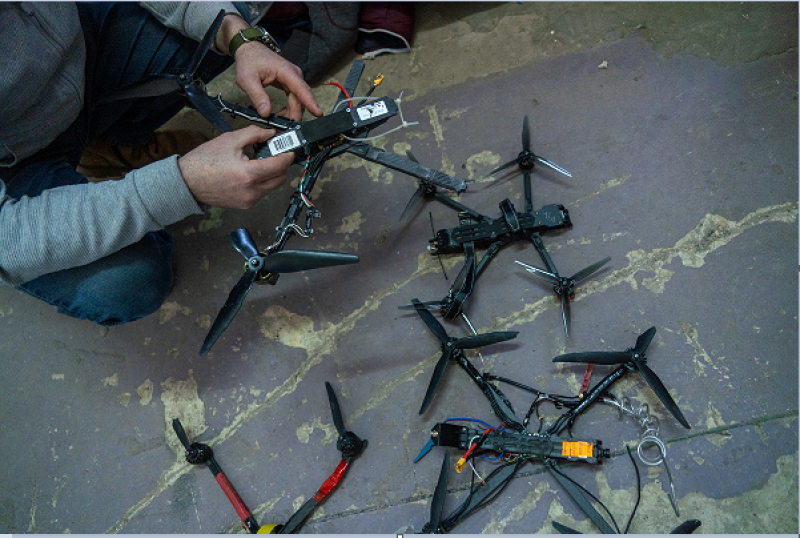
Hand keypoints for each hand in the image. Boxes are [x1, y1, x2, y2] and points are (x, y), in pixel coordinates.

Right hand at [177, 125, 294, 208]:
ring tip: (258, 162)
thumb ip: (254, 134)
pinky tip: (249, 172)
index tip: (289, 148)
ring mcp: (249, 201)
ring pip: (272, 187)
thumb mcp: (230, 140)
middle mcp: (252, 191)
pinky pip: (261, 193)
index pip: (280, 165)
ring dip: (271, 174)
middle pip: (281, 178)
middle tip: (273, 153)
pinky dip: (261, 182)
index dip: (288, 155)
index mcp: (249, 174)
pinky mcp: (244, 205)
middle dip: (280, 165)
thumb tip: (271, 133)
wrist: (186, 182)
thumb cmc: (204, 161)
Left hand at [215, 14, 322, 119]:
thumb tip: (266, 113)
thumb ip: (257, 96)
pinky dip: (289, 110)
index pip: (301, 88)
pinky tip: (281, 116)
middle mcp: (294, 75)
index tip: (318, 113)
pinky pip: (294, 100)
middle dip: (295, 115)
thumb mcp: (247, 79)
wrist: (249, 50)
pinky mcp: (291, 84)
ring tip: (280, 124)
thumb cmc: (249, 61)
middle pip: (300, 99)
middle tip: (286, 129)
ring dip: (291, 114)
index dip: (310, 102)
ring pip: (298, 101)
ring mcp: (294, 80)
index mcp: (286, 71)